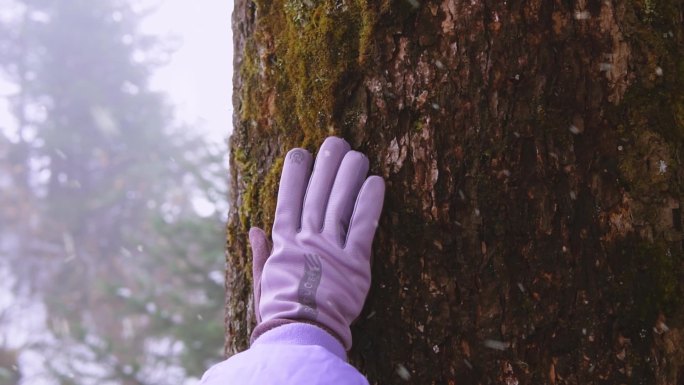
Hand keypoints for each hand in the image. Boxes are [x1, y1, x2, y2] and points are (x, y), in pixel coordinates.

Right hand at [249, 136, 384, 349]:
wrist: (301, 333)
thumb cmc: (280, 311)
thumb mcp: (264, 281)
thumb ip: (261, 253)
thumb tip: (253, 228)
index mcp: (283, 243)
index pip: (288, 201)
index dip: (294, 174)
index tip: (299, 151)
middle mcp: (307, 240)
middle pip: (317, 196)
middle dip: (326, 166)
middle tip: (335, 142)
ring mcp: (331, 249)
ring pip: (340, 204)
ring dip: (348, 176)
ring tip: (357, 153)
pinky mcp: (355, 263)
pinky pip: (363, 226)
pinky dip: (369, 203)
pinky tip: (376, 181)